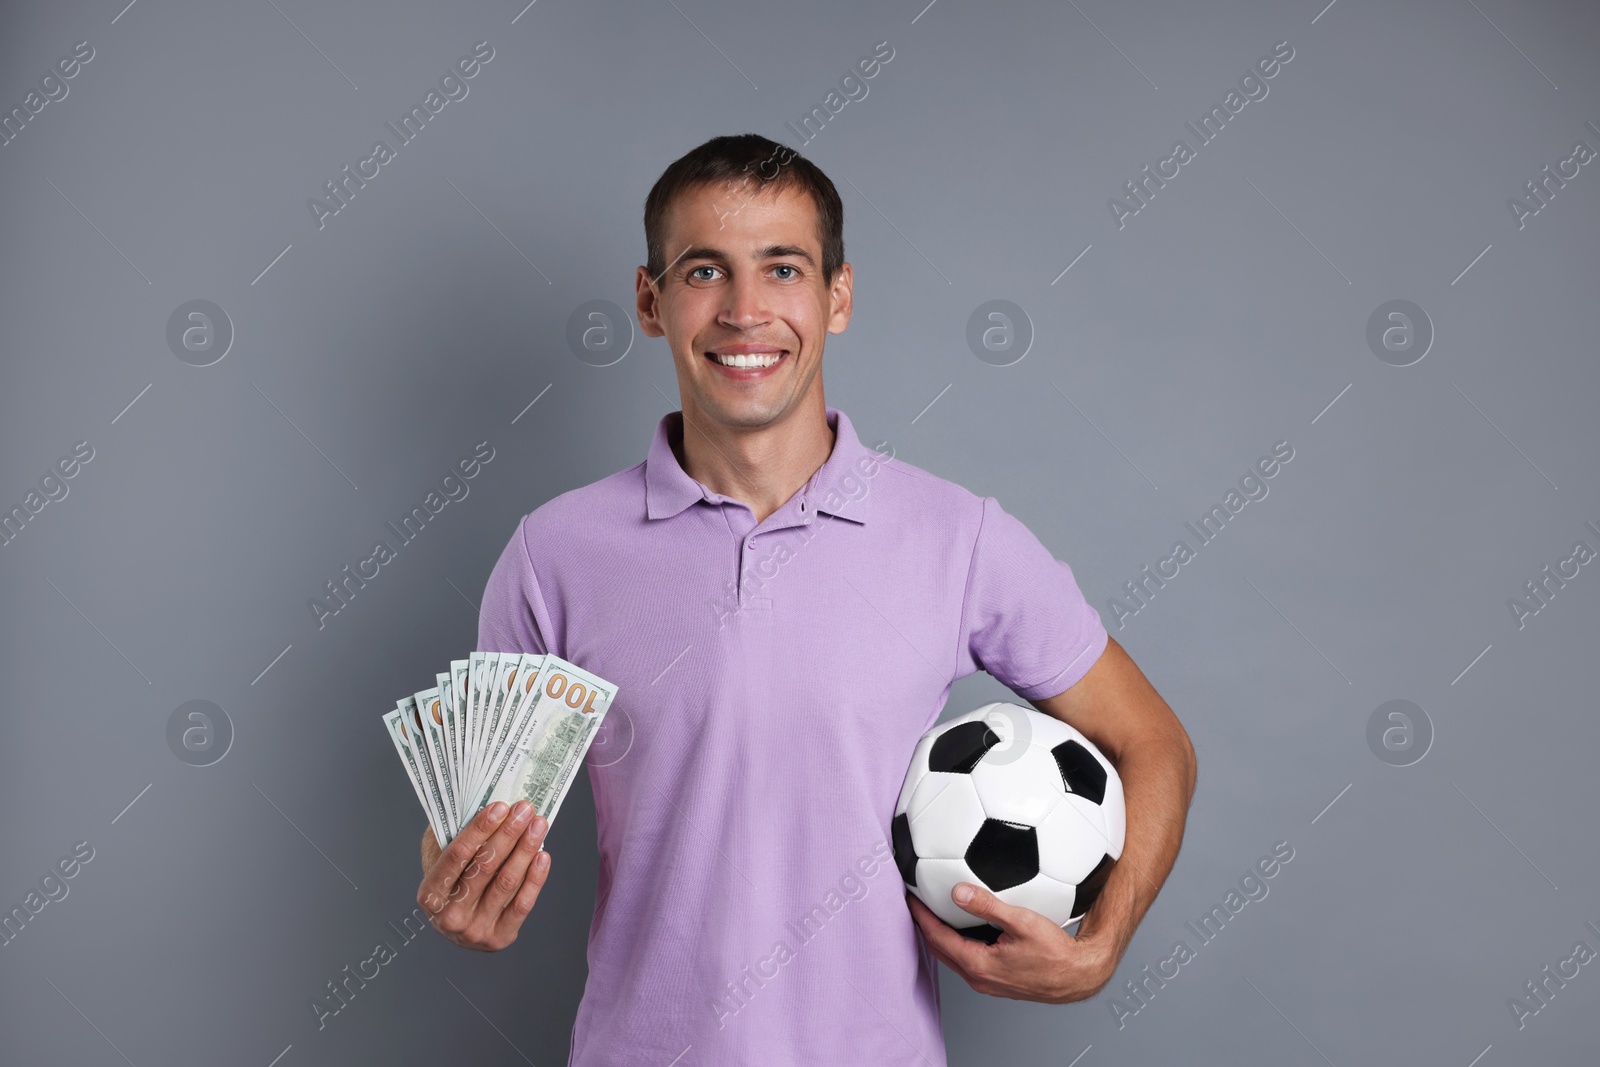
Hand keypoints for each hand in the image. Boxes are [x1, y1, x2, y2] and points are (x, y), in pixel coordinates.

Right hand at [416, 800, 550, 951]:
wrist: (458, 928)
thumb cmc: (451, 883)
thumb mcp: (440, 858)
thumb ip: (453, 835)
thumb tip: (483, 803)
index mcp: (430, 894)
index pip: (457, 855)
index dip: (480, 829)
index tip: (501, 806)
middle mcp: (449, 916)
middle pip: (484, 867)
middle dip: (508, 833)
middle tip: (525, 809)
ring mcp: (475, 930)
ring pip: (506, 882)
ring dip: (526, 849)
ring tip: (538, 825)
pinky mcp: (500, 938)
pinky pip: (522, 904)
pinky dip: (535, 878)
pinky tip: (543, 855)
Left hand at [907, 883, 1117, 1002]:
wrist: (1077, 976)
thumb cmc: (1056, 954)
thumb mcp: (1022, 922)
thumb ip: (988, 906)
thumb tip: (959, 892)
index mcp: (979, 965)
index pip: (937, 938)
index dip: (921, 917)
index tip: (911, 898)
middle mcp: (978, 978)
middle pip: (939, 949)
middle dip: (924, 925)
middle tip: (915, 903)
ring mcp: (986, 982)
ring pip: (952, 957)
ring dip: (939, 935)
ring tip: (932, 913)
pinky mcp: (995, 981)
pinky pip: (966, 961)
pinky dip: (955, 943)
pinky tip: (961, 928)